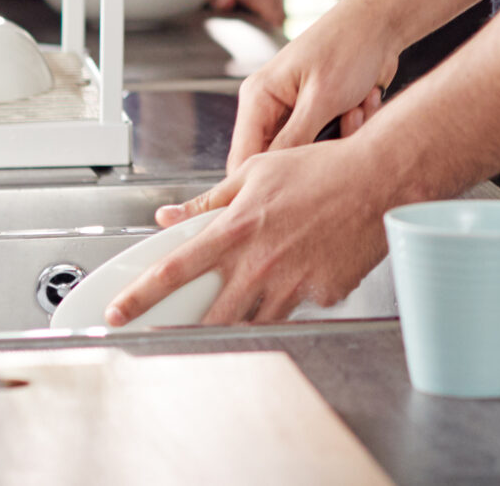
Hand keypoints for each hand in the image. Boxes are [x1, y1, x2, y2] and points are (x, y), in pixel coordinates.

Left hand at [105, 136, 395, 325]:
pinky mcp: (323, 294)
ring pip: (252, 319)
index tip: (118, 313)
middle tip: (178, 329)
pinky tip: (308, 269)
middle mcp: (259, 262)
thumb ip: (209, 200)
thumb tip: (169, 214)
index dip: (139, 297)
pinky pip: (299, 306)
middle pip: (208, 315)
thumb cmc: (323, 169)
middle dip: (189, 328)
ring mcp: (292, 283)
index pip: (173, 270)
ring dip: (242, 315)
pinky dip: (295, 295)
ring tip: (252, 295)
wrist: (381, 178)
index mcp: (237, 229)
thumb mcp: (258, 173)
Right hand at [222, 0, 400, 172]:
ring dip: (339, 137)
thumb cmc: (348, 47)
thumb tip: (270, 178)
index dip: (257, 184)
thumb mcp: (321, 98)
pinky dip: (351, 127)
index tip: (286, 199)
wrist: (382, 24)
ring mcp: (296, 112)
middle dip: (315, 153)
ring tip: (356, 108)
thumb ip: (293, 140)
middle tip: (343, 126)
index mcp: (258, 98)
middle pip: (279, 159)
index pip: (241, 158)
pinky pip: (330, 140)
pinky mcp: (320, 114)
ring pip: (310, 153)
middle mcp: (271, 107)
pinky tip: (364, 101)